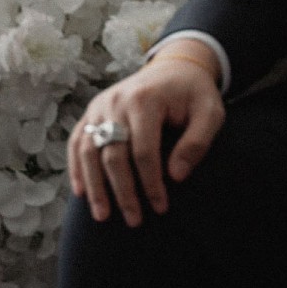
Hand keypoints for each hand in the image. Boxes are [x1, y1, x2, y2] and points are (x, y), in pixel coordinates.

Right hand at [68, 50, 225, 228]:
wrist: (174, 67)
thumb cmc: (194, 94)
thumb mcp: (210, 112)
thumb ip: (197, 142)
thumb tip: (176, 177)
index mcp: (146, 100)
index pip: (144, 151)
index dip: (151, 183)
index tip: (160, 207)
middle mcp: (116, 101)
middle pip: (113, 154)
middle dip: (123, 192)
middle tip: (134, 221)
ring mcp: (100, 106)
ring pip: (89, 151)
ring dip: (94, 186)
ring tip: (102, 216)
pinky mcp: (93, 111)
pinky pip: (77, 141)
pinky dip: (76, 167)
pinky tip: (80, 193)